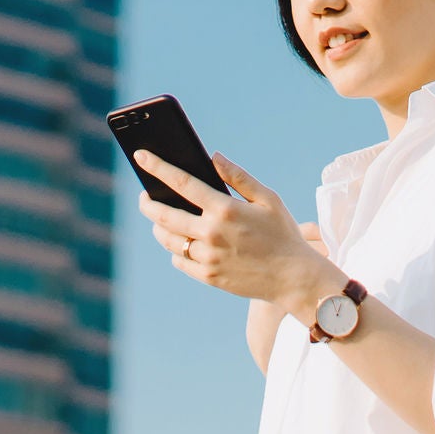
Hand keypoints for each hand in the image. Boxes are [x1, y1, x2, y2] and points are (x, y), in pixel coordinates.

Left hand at [135, 150, 334, 306]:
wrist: (293, 277)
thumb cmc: (283, 233)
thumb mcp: (267, 199)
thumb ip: (238, 177)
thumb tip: (213, 157)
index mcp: (225, 210)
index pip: (182, 183)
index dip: (158, 167)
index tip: (141, 155)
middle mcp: (211, 234)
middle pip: (164, 215)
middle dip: (148, 203)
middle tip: (144, 196)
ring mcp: (207, 258)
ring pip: (168, 240)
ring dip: (159, 227)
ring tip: (161, 219)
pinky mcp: (208, 276)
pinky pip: (179, 261)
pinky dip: (176, 249)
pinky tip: (181, 242)